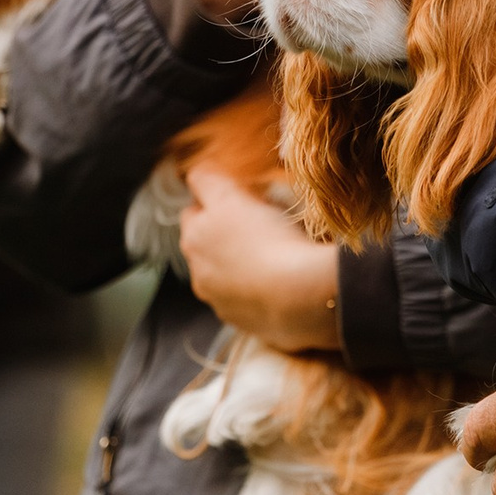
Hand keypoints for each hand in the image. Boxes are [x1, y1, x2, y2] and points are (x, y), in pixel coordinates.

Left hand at [177, 163, 341, 353]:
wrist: (302, 295)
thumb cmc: (270, 239)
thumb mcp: (234, 196)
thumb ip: (208, 180)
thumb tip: (196, 172)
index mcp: (194, 239)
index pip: (193, 211)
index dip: (216, 201)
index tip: (241, 200)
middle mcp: (199, 273)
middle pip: (207, 244)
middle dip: (224, 235)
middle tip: (258, 225)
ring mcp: (221, 301)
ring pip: (225, 274)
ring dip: (239, 264)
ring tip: (272, 255)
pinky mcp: (244, 322)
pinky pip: (246, 300)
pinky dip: (255, 290)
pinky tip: (278, 282)